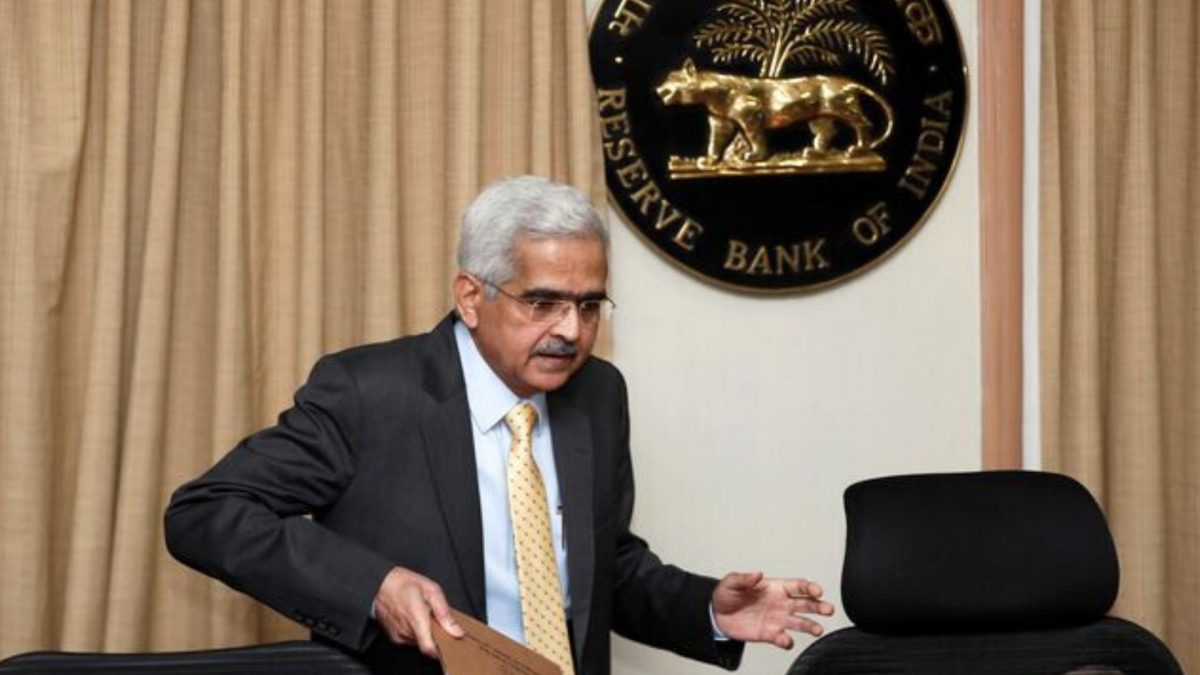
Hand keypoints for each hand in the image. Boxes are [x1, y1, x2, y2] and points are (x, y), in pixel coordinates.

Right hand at [373, 566, 463, 658]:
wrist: (380, 584)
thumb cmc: (404, 583)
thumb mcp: (432, 590)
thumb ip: (445, 613)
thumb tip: (457, 631)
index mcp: (416, 619)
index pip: (430, 649)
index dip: (442, 651)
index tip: (449, 643)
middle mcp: (406, 631)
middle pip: (428, 644)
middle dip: (436, 635)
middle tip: (436, 619)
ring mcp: (398, 636)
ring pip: (420, 642)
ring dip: (426, 633)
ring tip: (424, 616)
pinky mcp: (394, 638)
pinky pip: (411, 640)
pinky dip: (416, 633)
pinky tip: (415, 619)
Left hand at [711, 571, 834, 649]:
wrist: (717, 616)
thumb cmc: (727, 595)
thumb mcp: (731, 582)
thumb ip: (744, 578)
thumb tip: (757, 574)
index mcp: (775, 587)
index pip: (798, 586)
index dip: (810, 587)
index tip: (818, 591)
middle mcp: (781, 604)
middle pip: (806, 604)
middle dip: (819, 606)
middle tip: (828, 609)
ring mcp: (777, 620)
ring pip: (800, 623)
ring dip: (810, 626)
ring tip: (818, 630)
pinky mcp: (770, 634)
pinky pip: (783, 639)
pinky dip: (787, 641)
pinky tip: (786, 640)